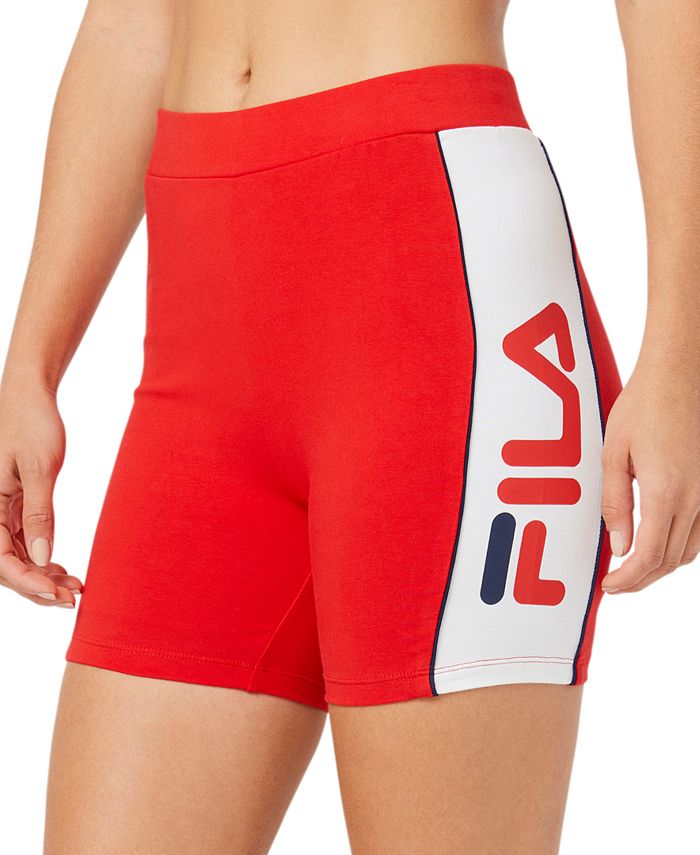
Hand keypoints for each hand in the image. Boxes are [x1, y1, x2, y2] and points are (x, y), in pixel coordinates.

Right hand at [0, 382, 82, 605]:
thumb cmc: (32, 424)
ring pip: (14, 558)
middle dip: (36, 587)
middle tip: (72, 597)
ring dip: (41, 576)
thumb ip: (39, 513)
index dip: (27, 582)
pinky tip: (63, 570)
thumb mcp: (41, 468)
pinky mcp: (11, 507)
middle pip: (5, 566)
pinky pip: (21, 543)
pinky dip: (41, 560)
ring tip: (74, 587)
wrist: (31, 397)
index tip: (58, 593)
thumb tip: (43, 558)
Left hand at [601, 349, 699, 592]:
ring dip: (662, 566)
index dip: (628, 579)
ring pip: (689, 550)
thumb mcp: (613, 454)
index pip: (649, 556)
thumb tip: (619, 547)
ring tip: (633, 568)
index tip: (610, 585)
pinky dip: (680, 548)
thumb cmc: (642, 407)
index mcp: (665, 492)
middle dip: (642, 579)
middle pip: (670, 560)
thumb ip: (615, 504)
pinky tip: (660, 544)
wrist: (680, 375)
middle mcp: (695, 498)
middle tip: (616, 583)